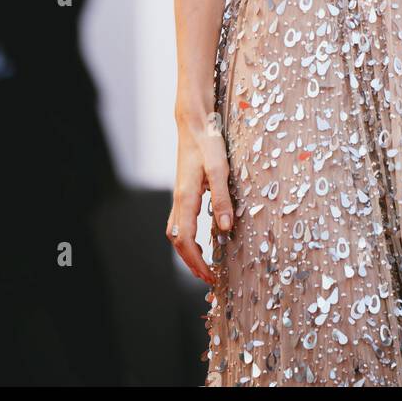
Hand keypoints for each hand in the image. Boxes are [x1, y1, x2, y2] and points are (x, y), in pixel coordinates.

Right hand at [167, 113, 233, 285]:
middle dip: (190, 262)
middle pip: (177, 240)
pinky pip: (181, 221)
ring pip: (176, 231)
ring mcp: (180, 195)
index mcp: (186, 198)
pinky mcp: (185, 190)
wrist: (194, 122)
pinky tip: (201, 237)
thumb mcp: (219, 169)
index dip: (196, 262)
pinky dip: (188, 236)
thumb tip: (225, 228)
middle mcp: (179, 199)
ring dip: (187, 250)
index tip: (209, 276)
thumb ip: (221, 198)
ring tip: (204, 263)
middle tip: (208, 277)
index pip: (185, 240)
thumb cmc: (207, 142)